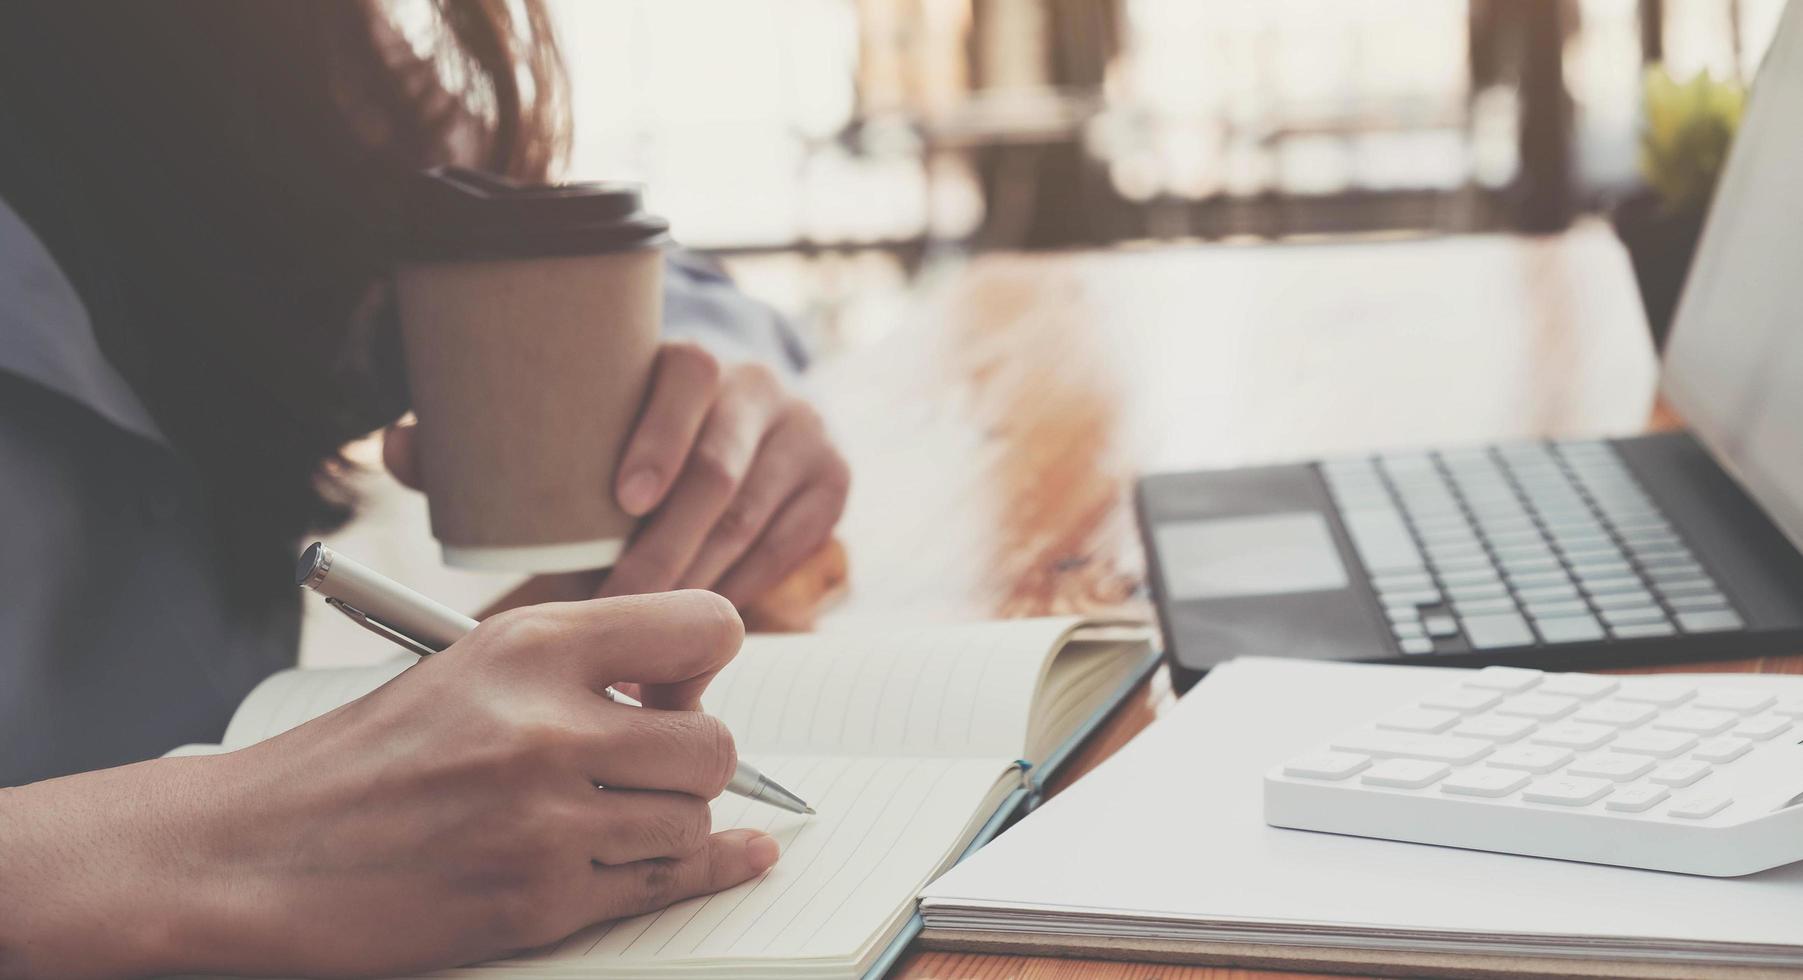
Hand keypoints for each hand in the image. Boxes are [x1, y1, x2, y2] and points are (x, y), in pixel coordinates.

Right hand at [0, 591, 777, 977]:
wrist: (257, 853)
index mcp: (530, 647)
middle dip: (695, 756)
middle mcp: (548, 729)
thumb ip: (581, 664)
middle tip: (648, 759)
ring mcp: (547, 824)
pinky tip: (741, 854)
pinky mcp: (541, 905)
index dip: (704, 660)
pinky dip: (702, 870)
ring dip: (671, 819)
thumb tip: (696, 690)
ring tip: (610, 811)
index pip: (705, 629)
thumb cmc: (367, 756)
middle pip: (714, 743)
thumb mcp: (468, 665)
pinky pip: (667, 883)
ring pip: (694, 819)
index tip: (674, 685)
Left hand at [385, 342, 849, 605]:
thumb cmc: (627, 432)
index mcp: (693, 357)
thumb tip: (396, 445)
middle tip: (612, 605)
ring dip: (695, 581)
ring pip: (754, 521)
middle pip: (721, 472)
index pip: (687, 376)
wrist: (731, 415)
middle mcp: (760, 389)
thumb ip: (481, 437)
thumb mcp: (567, 423)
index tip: (622, 498)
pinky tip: (698, 621)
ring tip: (641, 628)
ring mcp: (805, 437)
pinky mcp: (831, 486)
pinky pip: (787, 550)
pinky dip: (740, 589)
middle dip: (663, 550)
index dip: (658, 435)